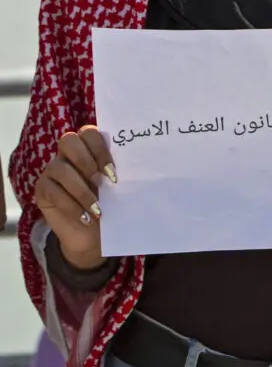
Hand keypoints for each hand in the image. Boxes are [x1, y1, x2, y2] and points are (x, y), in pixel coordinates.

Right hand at [33, 127, 114, 270]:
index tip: (113, 171)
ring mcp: (52, 171)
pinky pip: (52, 191)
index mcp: (88, 148)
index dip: (100, 148)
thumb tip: (135, 161)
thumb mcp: (117, 186)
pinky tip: (86, 217)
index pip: (89, 132)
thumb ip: (118, 170)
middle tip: (101, 183)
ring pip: (60, 168)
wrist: (94, 235)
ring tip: (98, 208)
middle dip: (86, 161)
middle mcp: (67, 154)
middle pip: (68, 140)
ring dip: (81, 190)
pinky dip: (71, 206)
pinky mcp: (42, 190)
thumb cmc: (111, 205)